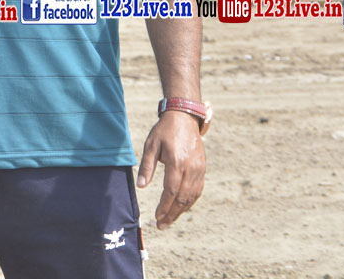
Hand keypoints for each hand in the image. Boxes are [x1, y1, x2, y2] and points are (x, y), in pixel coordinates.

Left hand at [136, 110, 205, 228]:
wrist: (184, 117)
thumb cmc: (164, 131)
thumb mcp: (151, 145)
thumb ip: (147, 166)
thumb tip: (141, 186)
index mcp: (176, 162)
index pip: (171, 191)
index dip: (164, 206)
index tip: (156, 217)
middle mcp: (190, 168)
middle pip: (182, 198)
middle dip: (171, 214)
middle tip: (161, 225)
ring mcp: (199, 169)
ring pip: (192, 196)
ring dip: (181, 211)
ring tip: (169, 221)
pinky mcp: (202, 168)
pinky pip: (198, 190)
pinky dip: (189, 202)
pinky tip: (181, 207)